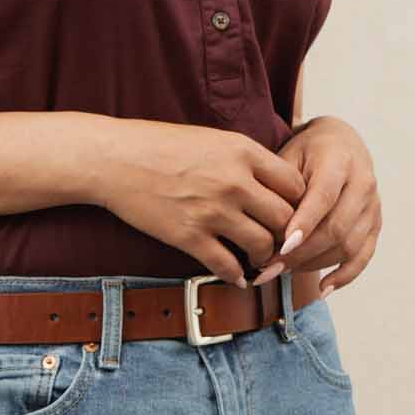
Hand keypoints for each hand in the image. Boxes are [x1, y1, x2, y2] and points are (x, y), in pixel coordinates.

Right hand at [87, 116, 307, 287]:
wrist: (115, 158)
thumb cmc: (160, 145)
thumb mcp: (212, 138)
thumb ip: (245, 159)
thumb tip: (272, 182)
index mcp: (243, 152)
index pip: (295, 185)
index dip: (299, 204)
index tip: (290, 213)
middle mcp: (234, 182)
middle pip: (285, 219)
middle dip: (286, 234)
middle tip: (280, 242)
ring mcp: (212, 211)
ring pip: (262, 245)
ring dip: (264, 257)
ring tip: (257, 259)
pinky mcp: (189, 236)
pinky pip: (226, 265)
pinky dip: (235, 276)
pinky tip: (235, 276)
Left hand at [253, 116, 380, 294]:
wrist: (339, 143)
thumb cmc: (306, 152)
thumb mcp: (288, 156)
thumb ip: (280, 188)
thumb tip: (267, 230)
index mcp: (340, 160)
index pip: (323, 196)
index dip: (304, 224)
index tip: (282, 247)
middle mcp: (363, 182)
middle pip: (336, 227)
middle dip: (302, 253)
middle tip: (269, 267)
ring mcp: (373, 205)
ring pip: (348, 245)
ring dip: (314, 265)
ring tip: (282, 272)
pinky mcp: (375, 223)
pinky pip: (363, 256)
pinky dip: (345, 275)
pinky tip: (324, 288)